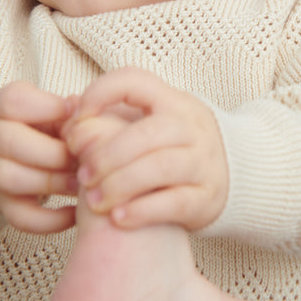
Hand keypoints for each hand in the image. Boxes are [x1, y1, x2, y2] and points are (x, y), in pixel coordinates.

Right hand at [0, 81, 77, 233]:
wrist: (5, 155)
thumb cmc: (38, 126)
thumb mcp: (48, 108)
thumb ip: (67, 110)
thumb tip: (86, 111)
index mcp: (1, 107)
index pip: (11, 101)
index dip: (46, 107)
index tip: (76, 113)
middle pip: (8, 141)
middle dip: (53, 152)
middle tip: (84, 157)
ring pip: (9, 179)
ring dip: (51, 182)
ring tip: (82, 183)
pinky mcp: (2, 205)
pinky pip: (19, 217)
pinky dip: (50, 220)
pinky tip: (75, 212)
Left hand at [62, 67, 228, 230]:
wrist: (233, 177)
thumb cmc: (173, 148)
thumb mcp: (148, 124)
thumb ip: (108, 118)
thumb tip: (67, 107)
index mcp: (173, 101)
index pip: (134, 81)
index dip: (99, 95)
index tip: (76, 121)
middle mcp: (192, 127)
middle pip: (147, 133)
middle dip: (107, 155)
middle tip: (83, 176)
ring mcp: (204, 162)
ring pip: (161, 167)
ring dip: (120, 185)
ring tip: (94, 201)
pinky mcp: (208, 197)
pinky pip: (175, 202)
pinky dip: (143, 210)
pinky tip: (118, 218)